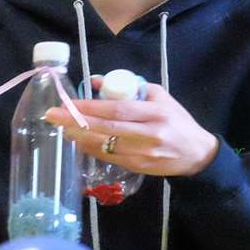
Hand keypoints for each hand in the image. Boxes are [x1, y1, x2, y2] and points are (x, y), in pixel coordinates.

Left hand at [48, 83, 219, 176]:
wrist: (197, 154)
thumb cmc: (177, 121)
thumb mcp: (160, 97)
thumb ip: (131, 88)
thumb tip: (97, 81)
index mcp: (156, 113)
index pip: (118, 109)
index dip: (91, 105)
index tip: (69, 101)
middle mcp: (149, 134)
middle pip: (107, 127)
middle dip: (76, 121)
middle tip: (52, 115)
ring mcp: (143, 154)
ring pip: (105, 145)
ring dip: (79, 136)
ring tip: (60, 127)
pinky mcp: (138, 168)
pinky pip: (109, 157)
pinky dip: (90, 148)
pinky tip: (77, 140)